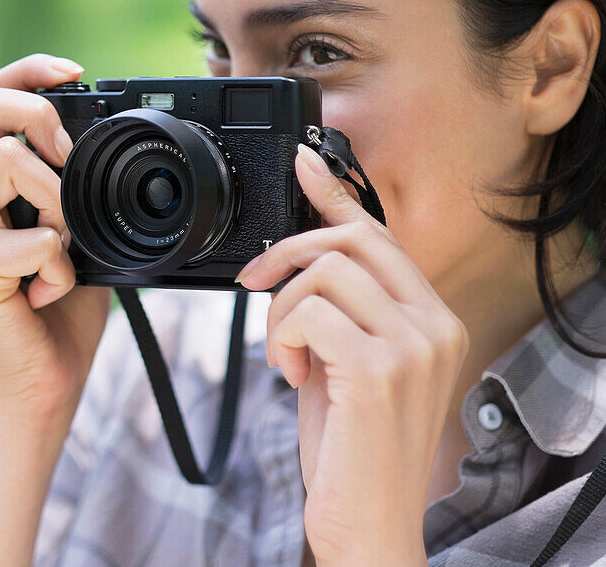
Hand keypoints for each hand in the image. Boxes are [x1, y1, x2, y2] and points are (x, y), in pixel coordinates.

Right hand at [0, 54, 111, 432]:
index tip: (72, 73)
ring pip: (12, 161)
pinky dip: (64, 265)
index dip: (25, 71)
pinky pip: (36, 235)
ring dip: (62, 203)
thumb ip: (71, 185)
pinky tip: (53, 293)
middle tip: (69, 155)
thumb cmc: (60, 312)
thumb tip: (95, 135)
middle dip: (35, 111)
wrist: (41, 386)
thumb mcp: (76, 230)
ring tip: (65, 252)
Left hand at [237, 143, 466, 565]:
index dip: (336, 193)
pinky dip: (281, 339)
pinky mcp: (380, 369)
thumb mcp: (344, 364)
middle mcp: (433, 325)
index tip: (303, 162)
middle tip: (252, 284)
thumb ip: (335, 313)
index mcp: (430, 319)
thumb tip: (295, 263)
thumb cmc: (352, 448)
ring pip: (321, 271)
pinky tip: (290, 377)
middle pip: (349, 240)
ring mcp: (412, 345)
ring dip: (280, 312)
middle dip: (285, 252)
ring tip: (286, 358)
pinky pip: (307, 312)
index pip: (379, 236)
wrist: (369, 521)